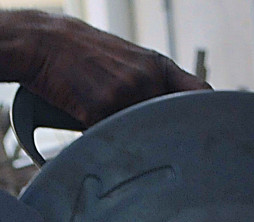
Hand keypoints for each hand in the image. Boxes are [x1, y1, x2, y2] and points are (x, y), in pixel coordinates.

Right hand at [26, 16, 208, 127]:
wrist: (44, 42)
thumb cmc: (84, 55)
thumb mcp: (128, 61)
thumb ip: (151, 86)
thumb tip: (173, 122)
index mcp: (158, 66)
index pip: (201, 93)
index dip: (208, 115)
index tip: (210, 133)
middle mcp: (148, 78)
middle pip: (171, 125)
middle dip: (164, 139)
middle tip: (157, 147)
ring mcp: (126, 93)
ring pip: (141, 135)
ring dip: (129, 141)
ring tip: (106, 125)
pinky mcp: (101, 108)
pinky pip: (111, 139)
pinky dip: (102, 140)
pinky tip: (88, 122)